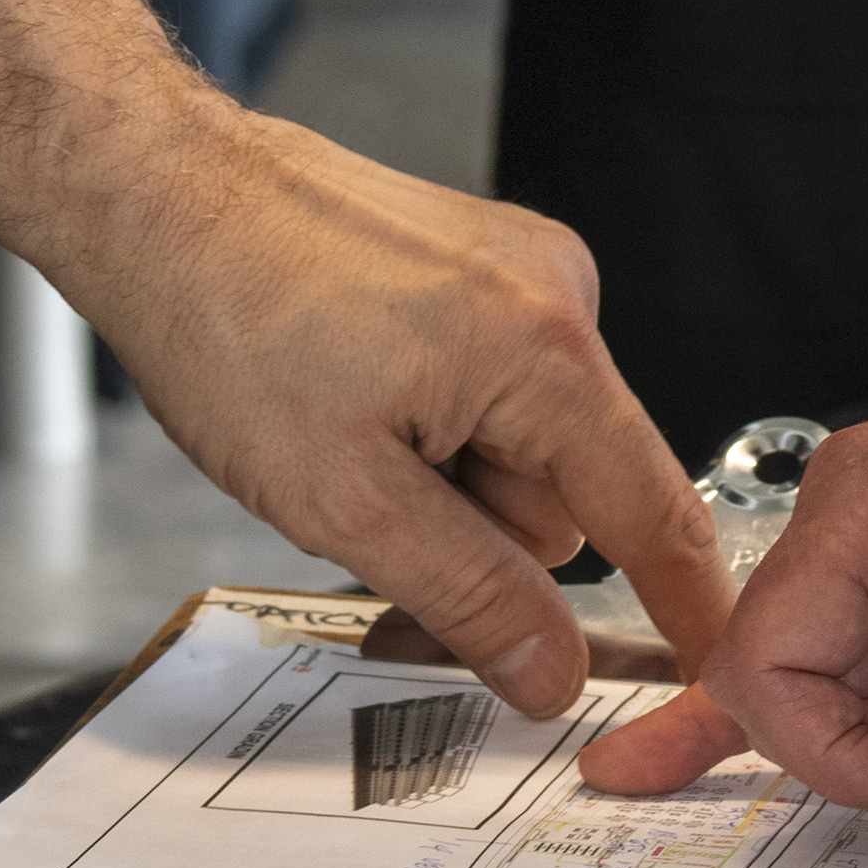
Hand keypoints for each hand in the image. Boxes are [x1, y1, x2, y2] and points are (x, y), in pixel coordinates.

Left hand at [59, 109, 731, 712]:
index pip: (654, 514)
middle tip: (366, 515)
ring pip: (519, 445)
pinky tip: (345, 400)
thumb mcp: (342, 499)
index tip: (719, 678)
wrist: (148, 188)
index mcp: (546, 350)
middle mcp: (556, 294)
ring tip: (336, 438)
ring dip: (445, 479)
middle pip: (571, 488)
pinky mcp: (475, 263)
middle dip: (485, 532)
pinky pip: (486, 389)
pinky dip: (428, 425)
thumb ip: (467, 594)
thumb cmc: (224, 316)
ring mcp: (517, 269)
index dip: (687, 610)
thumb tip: (553, 672)